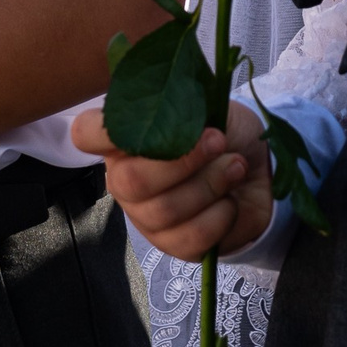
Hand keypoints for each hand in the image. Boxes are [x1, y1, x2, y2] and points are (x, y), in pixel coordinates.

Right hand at [71, 103, 273, 260]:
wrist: (259, 170)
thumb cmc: (224, 133)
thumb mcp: (206, 104)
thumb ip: (182, 100)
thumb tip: (171, 101)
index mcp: (125, 142)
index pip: (86, 134)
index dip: (102, 129)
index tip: (145, 117)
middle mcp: (126, 181)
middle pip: (131, 181)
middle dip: (183, 161)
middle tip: (218, 141)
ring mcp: (148, 217)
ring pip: (165, 211)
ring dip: (211, 184)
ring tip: (235, 166)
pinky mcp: (176, 245)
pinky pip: (192, 236)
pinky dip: (221, 214)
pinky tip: (231, 200)